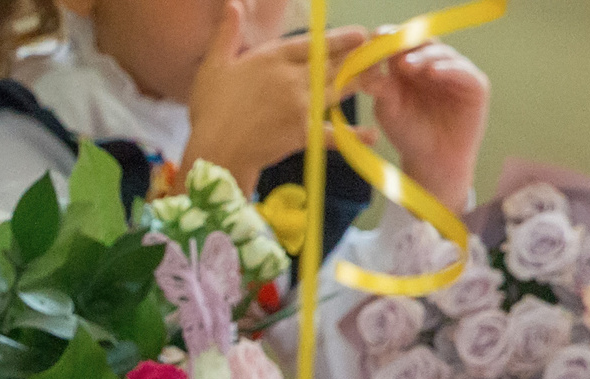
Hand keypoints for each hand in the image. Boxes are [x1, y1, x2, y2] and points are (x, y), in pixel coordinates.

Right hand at [183, 4, 368, 187]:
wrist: (212, 153)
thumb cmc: (209, 111)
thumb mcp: (212, 66)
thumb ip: (226, 33)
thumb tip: (233, 2)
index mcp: (272, 59)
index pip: (314, 44)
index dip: (340, 39)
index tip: (361, 35)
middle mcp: (292, 78)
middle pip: (332, 64)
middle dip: (357, 57)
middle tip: (380, 52)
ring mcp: (300, 106)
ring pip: (338, 90)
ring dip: (360, 82)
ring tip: (379, 76)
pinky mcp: (302, 133)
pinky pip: (332, 133)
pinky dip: (352, 136)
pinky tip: (372, 135)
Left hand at [360, 40, 488, 212]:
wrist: (432, 162)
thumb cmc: (409, 135)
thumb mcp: (388, 110)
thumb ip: (380, 88)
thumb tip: (366, 70)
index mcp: (410, 68)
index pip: (401, 45)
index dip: (390, 38)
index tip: (375, 37)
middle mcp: (434, 65)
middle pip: (423, 43)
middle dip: (406, 43)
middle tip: (391, 46)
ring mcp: (455, 73)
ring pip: (442, 54)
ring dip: (423, 56)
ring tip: (406, 65)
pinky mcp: (474, 85)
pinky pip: (462, 71)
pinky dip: (448, 69)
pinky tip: (433, 72)